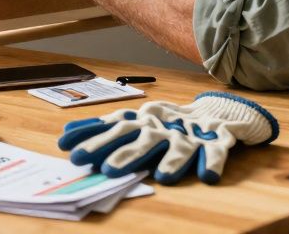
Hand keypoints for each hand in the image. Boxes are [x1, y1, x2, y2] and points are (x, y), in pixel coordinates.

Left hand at [57, 92, 279, 183]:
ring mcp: (192, 132)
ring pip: (178, 146)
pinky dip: (213, 163)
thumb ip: (109, 129)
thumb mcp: (141, 123)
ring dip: (171, 161)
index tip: (67, 145)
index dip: (93, 135)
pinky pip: (217, 152)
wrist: (221, 111)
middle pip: (141, 136)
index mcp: (146, 120)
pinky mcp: (219, 139)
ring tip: (161, 177)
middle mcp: (165, 124)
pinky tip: (207, 176)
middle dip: (120, 150)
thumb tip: (67, 133)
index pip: (115, 126)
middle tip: (101, 166)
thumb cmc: (173, 123)